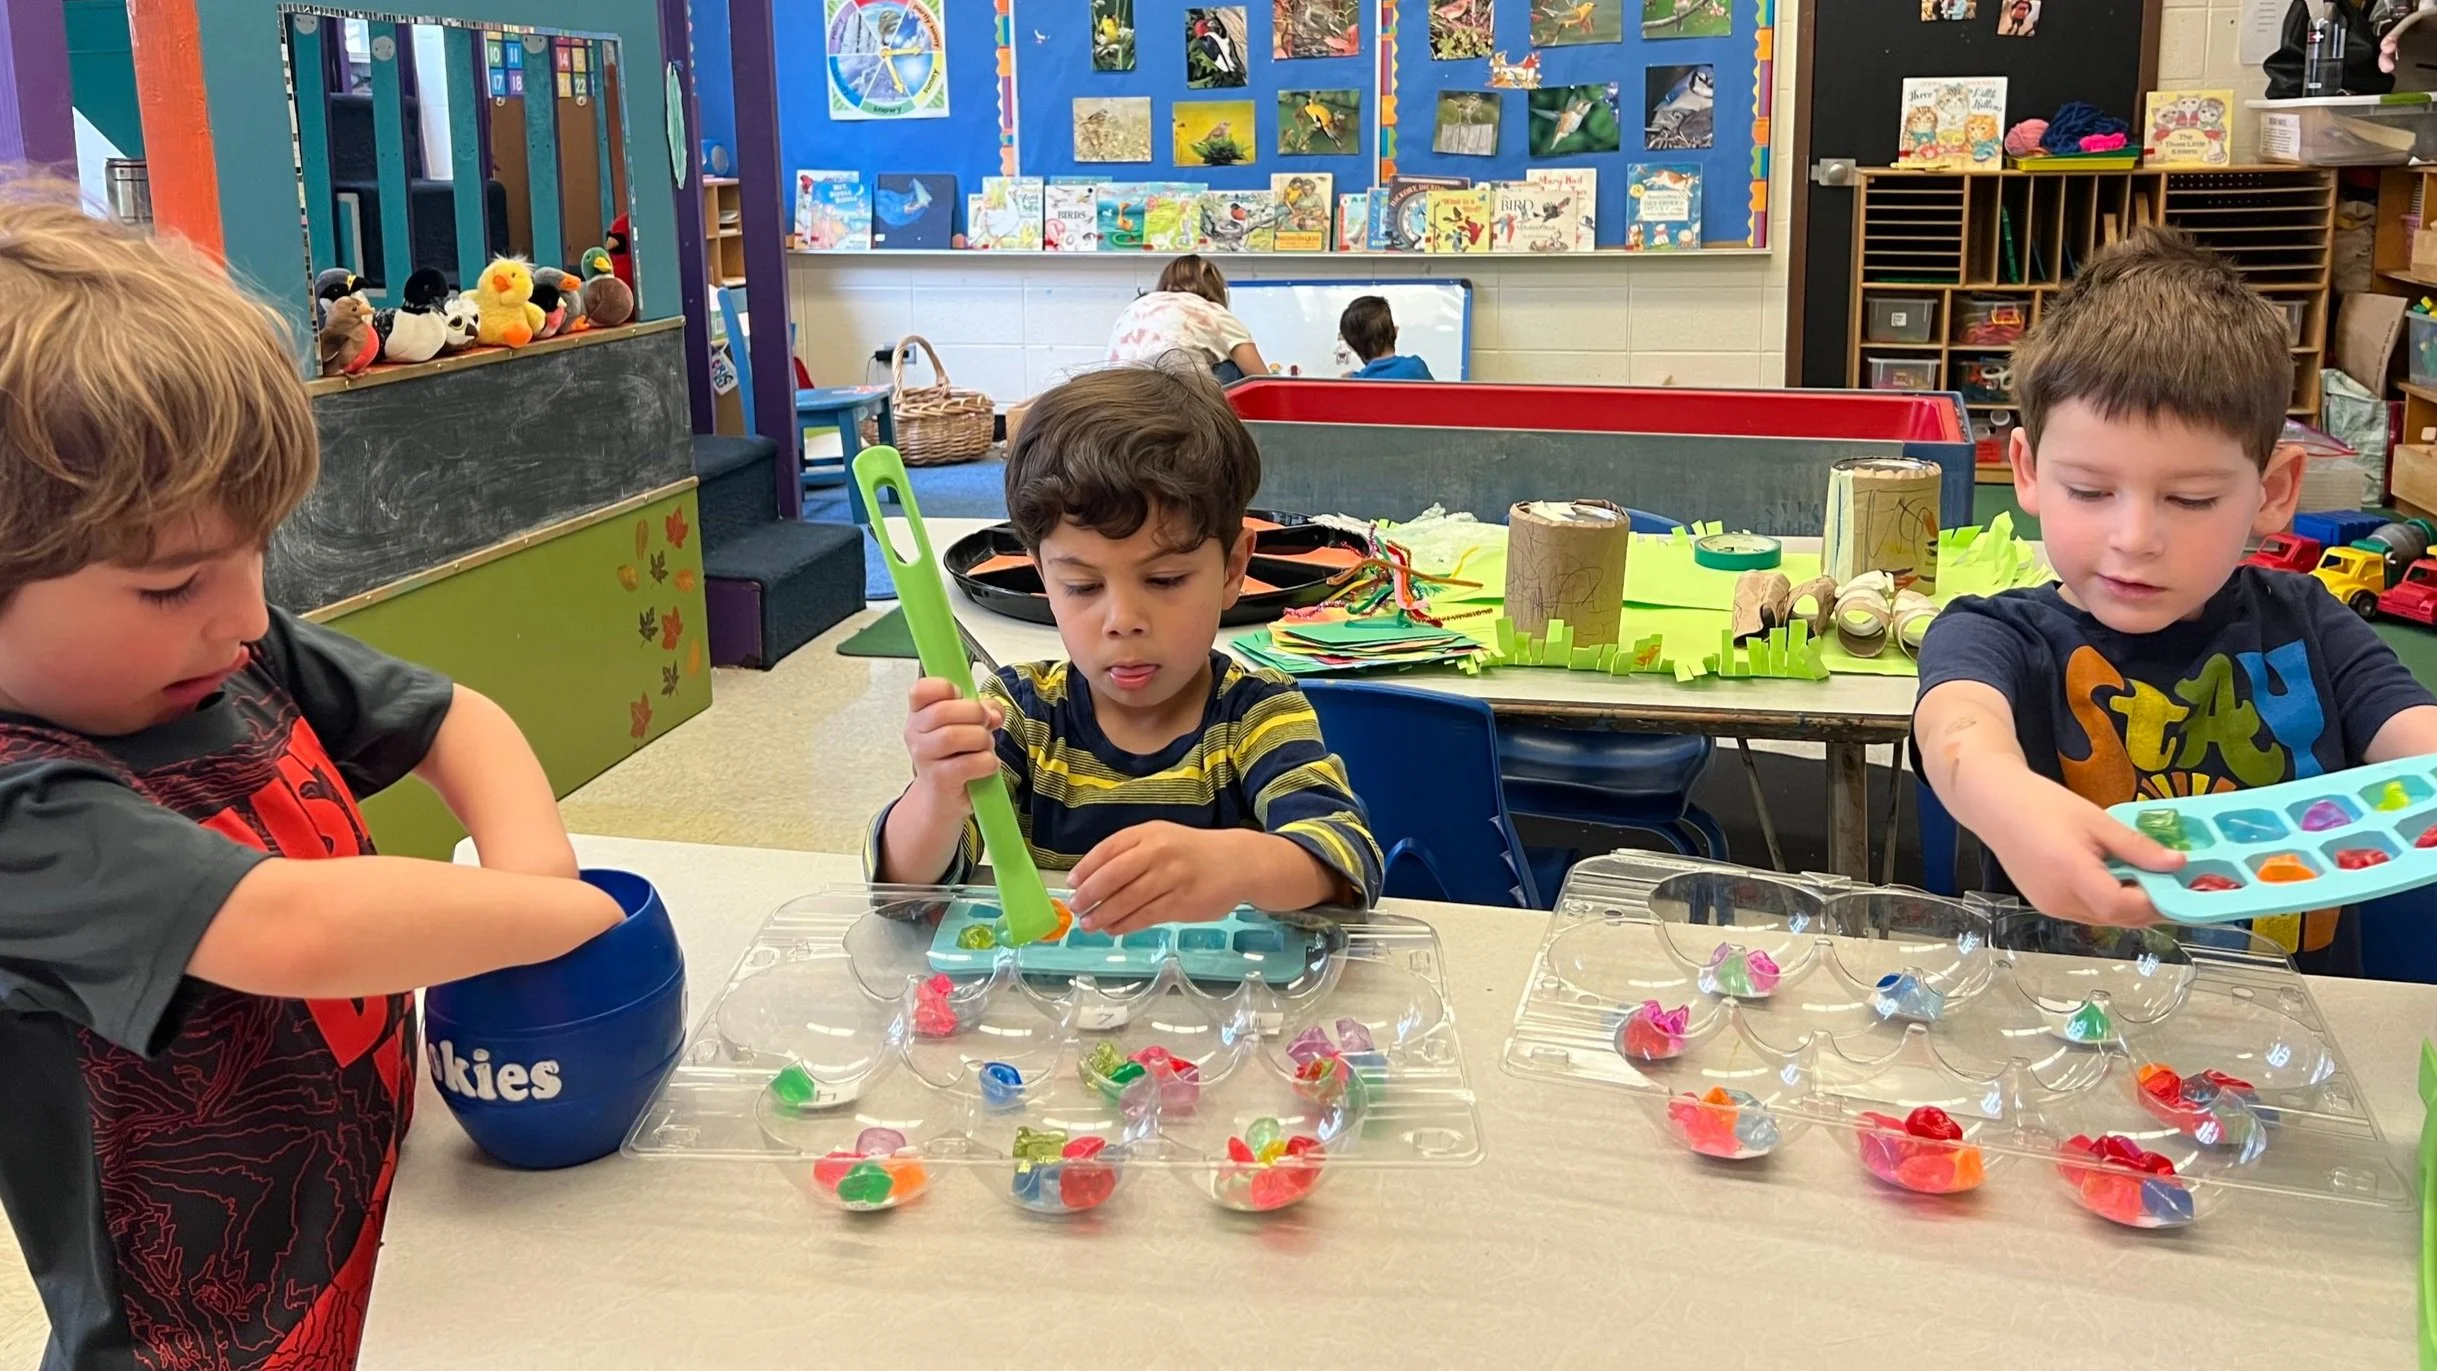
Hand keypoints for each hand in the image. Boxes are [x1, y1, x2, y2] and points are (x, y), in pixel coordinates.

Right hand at [903, 676, 1001, 809]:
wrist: (942, 798)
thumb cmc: (955, 756)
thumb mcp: (969, 725)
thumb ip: (984, 709)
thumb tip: (994, 713)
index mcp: (919, 713)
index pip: (921, 689)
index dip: (946, 688)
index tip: (960, 697)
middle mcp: (915, 733)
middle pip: (942, 711)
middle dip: (975, 714)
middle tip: (985, 724)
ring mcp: (924, 757)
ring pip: (953, 736)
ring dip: (981, 739)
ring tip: (984, 748)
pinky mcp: (939, 779)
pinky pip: (968, 763)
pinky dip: (987, 762)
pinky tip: (987, 766)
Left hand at [1069, 823, 1247, 933]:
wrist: (1238, 862)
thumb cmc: (1191, 852)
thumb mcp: (1161, 839)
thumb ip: (1131, 854)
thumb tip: (1092, 880)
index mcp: (1149, 833)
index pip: (1108, 849)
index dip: (1086, 868)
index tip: (1071, 884)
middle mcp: (1159, 851)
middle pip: (1114, 875)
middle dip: (1090, 894)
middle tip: (1075, 908)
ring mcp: (1172, 877)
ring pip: (1128, 898)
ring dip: (1104, 914)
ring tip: (1089, 925)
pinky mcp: (1182, 902)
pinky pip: (1146, 915)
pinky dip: (1125, 924)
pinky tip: (1113, 929)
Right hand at [1981, 777, 2182, 926]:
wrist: (1994, 805)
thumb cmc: (2043, 805)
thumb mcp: (2097, 821)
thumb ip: (2138, 847)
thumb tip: (2177, 864)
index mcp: (2073, 876)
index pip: (2125, 907)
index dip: (2157, 901)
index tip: (2180, 885)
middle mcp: (2060, 901)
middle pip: (2118, 918)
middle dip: (2149, 905)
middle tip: (2171, 882)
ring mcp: (2051, 907)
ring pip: (2104, 919)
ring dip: (2129, 905)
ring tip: (2143, 878)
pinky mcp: (2046, 906)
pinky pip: (2087, 913)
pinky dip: (2107, 903)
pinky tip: (2114, 880)